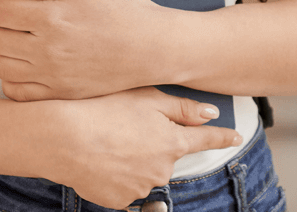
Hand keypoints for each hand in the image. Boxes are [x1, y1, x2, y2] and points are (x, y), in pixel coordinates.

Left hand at [0, 0, 174, 99]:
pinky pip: (18, 94)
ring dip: (4, 53)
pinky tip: (27, 66)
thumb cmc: (127, 9)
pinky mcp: (63, 96)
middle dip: (0, 26)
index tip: (11, 2)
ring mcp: (55, 77)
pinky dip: (14, 80)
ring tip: (21, 42)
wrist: (156, 48)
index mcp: (53, 18)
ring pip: (2, 68)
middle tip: (16, 21)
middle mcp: (50, 51)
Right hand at [35, 88, 242, 209]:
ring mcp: (141, 187)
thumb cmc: (100, 109)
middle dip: (153, 141)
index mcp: (171, 142)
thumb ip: (180, 107)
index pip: (205, 139)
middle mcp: (162, 169)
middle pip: (166, 153)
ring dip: (132, 156)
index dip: (220, 136)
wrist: (62, 138)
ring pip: (144, 169)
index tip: (233, 135)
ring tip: (104, 137)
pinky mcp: (119, 200)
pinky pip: (123, 184)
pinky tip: (97, 156)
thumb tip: (211, 115)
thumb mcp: (143, 97)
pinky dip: (115, 172)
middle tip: (124, 122)